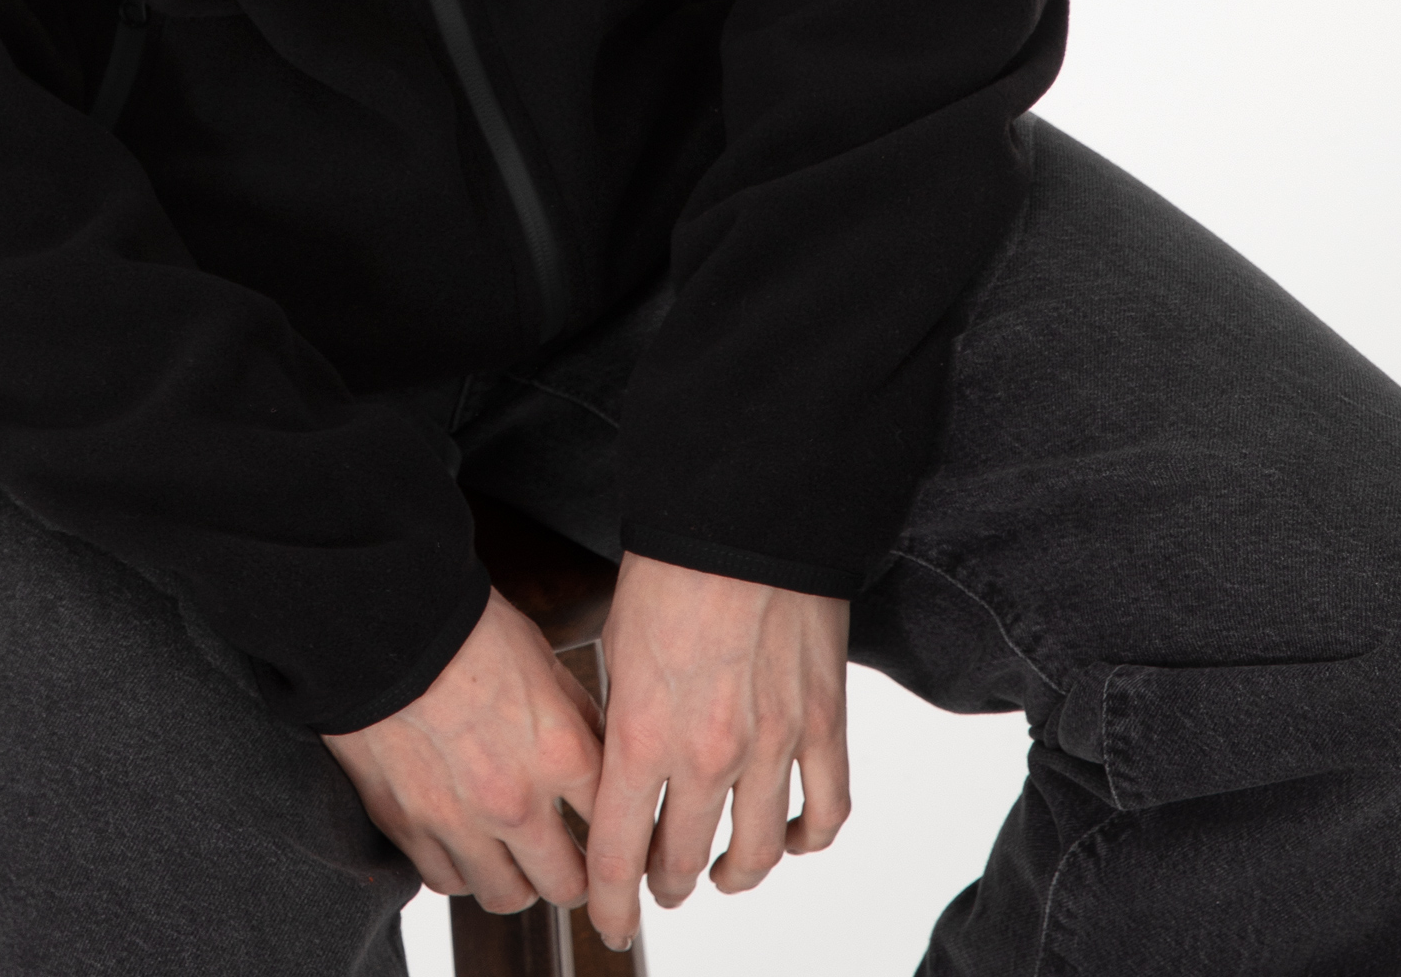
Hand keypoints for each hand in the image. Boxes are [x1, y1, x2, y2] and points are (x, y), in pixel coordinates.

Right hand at [323, 588, 605, 912]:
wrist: (381, 623)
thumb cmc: (464, 628)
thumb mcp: (541, 656)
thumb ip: (574, 712)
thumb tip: (598, 746)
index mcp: (558, 752)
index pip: (615, 827)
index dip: (620, 835)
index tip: (615, 838)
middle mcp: (513, 801)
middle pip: (566, 884)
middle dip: (575, 876)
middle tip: (570, 862)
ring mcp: (457, 821)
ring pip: (506, 897)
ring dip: (517, 881)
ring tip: (515, 859)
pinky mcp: (405, 826)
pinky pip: (446, 881)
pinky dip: (460, 870)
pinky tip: (464, 844)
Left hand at [582, 554, 849, 950]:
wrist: (746, 517)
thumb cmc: (672, 568)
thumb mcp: (617, 647)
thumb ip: (622, 720)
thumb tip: (619, 772)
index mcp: (642, 734)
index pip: (619, 853)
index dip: (611, 901)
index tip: (610, 920)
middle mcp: (708, 755)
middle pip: (685, 862)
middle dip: (666, 884)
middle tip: (659, 884)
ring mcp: (773, 745)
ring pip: (756, 854)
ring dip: (732, 875)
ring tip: (719, 873)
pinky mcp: (824, 724)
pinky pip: (827, 813)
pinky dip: (807, 839)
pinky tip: (788, 836)